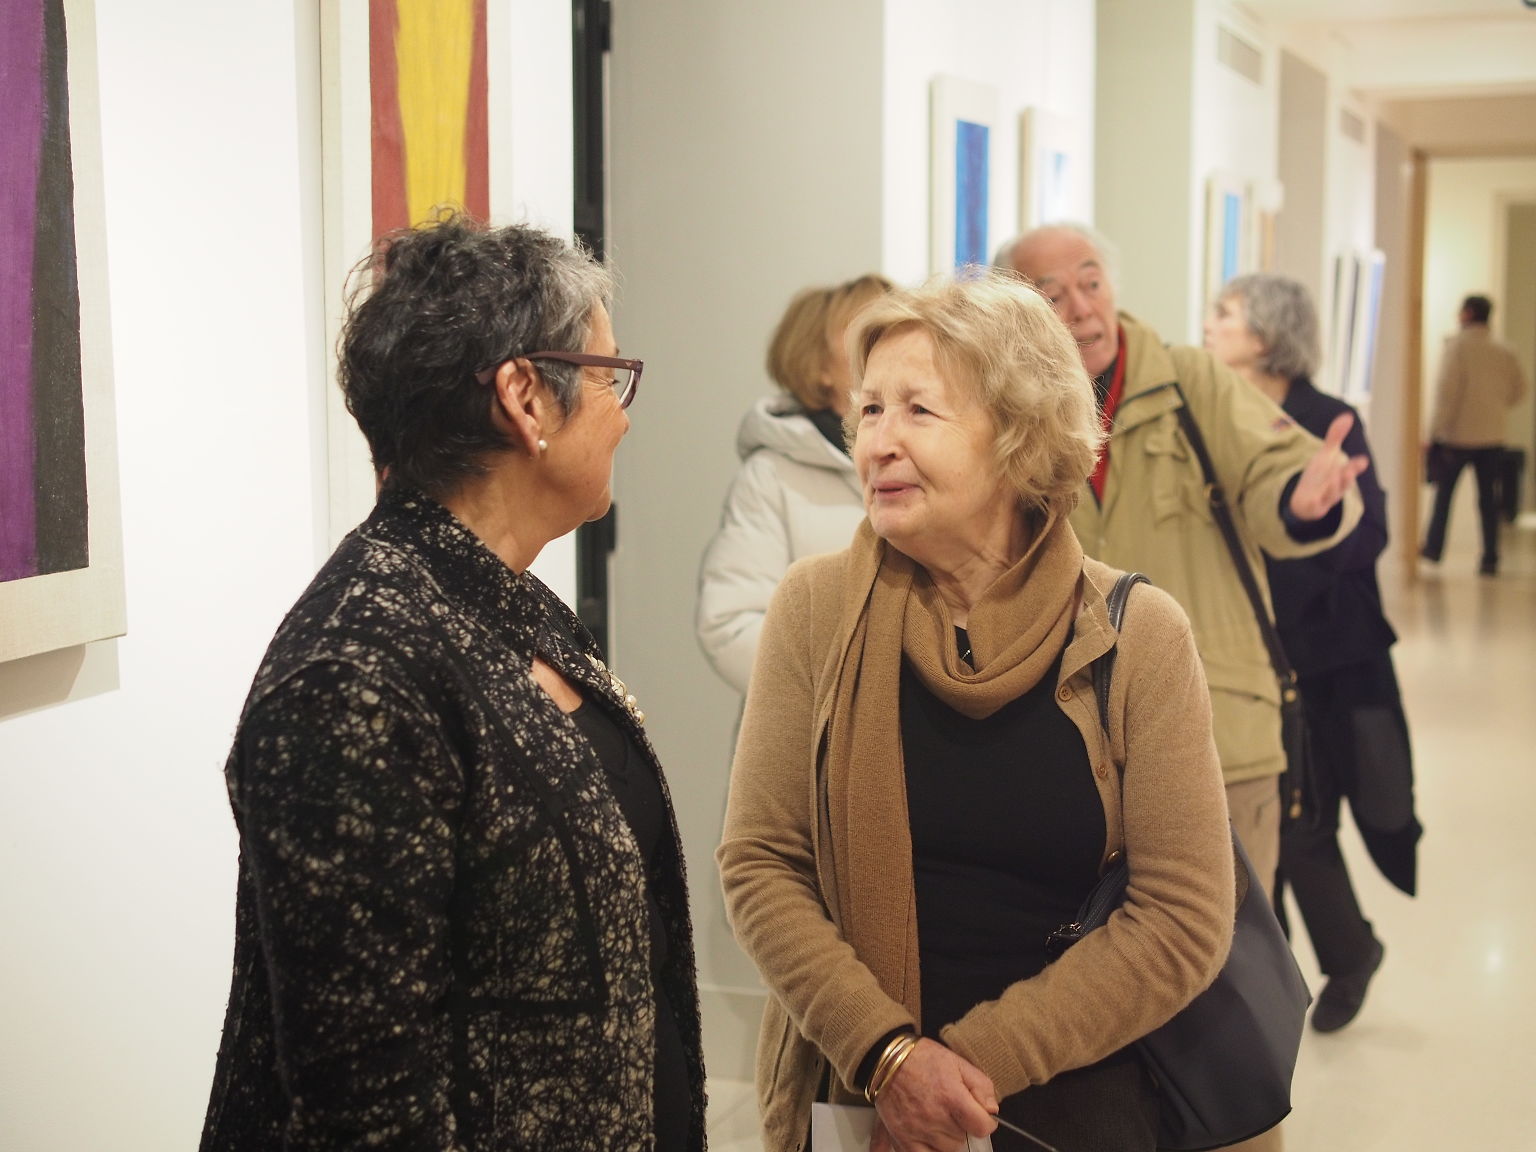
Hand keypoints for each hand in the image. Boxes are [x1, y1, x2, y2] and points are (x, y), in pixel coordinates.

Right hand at [868, 1039, 997, 1151]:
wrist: (887, 1058)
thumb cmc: (922, 1059)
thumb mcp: (958, 1063)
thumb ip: (981, 1086)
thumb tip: (992, 1109)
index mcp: (951, 1097)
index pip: (982, 1127)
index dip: (985, 1122)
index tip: (980, 1117)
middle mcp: (935, 1118)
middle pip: (962, 1141)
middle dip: (960, 1128)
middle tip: (951, 1111)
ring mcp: (917, 1131)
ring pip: (945, 1150)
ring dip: (945, 1139)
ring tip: (936, 1119)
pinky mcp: (901, 1138)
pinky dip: (928, 1149)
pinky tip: (927, 1137)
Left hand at [1288, 412, 1368, 520]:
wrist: (1304, 501)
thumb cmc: (1319, 476)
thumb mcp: (1325, 455)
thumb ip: (1335, 437)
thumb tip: (1348, 416)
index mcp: (1340, 474)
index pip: (1350, 469)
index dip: (1355, 466)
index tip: (1362, 460)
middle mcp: (1336, 487)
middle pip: (1343, 482)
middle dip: (1347, 477)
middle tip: (1350, 470)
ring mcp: (1325, 498)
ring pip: (1332, 495)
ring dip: (1334, 488)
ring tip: (1334, 478)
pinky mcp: (1314, 507)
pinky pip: (1316, 506)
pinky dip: (1316, 503)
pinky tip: (1314, 498)